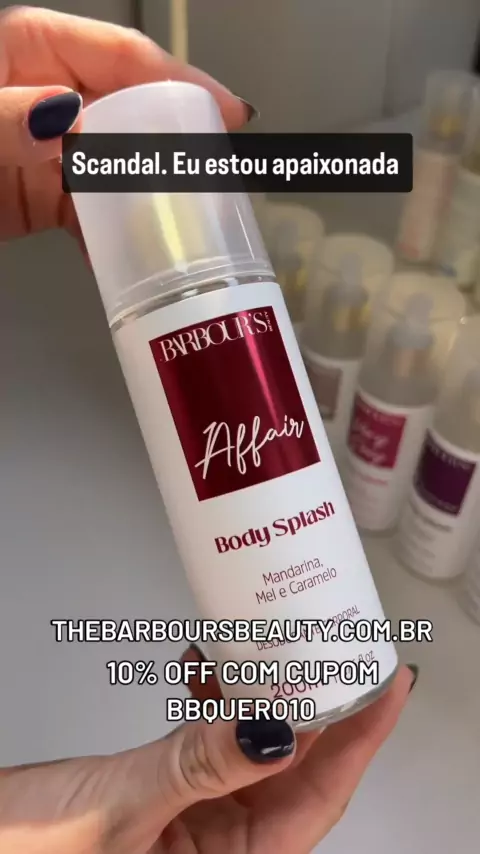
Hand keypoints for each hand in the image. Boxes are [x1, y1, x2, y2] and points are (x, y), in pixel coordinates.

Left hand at [0, 6, 250, 242]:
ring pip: (117, 167)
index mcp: (23, 51)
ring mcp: (44, 148)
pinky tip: (132, 254)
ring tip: (190, 222)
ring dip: (151, 197)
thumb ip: (4, 117)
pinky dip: (112, 235)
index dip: (178, 82)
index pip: (117, 55)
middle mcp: (43, 95)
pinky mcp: (40, 194)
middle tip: (216, 176)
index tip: (223, 113)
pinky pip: (90, 210)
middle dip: (175, 144)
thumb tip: (63, 111)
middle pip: (129, 111)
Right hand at [0, 651, 414, 852]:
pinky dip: (215, 703)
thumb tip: (275, 729)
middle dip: (318, 706)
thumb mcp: (129, 806)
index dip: (363, 739)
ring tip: (267, 652)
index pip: (320, 797)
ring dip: (262, 698)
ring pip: (257, 749)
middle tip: (338, 652)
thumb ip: (201, 764)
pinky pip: (215, 742)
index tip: (389, 687)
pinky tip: (204, 672)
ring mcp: (202, 820)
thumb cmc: (42, 851)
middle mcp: (227, 848)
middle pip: (296, 769)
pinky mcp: (176, 794)